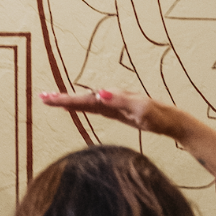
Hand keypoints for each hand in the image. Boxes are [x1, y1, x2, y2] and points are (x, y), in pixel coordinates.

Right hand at [40, 89, 188, 138]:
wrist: (173, 122)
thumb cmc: (159, 116)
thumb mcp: (141, 109)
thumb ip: (121, 101)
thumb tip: (100, 93)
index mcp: (114, 96)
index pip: (86, 98)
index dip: (67, 99)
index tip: (49, 99)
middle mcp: (112, 98)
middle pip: (82, 98)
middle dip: (62, 98)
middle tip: (42, 98)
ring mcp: (114, 105)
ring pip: (86, 102)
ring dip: (69, 101)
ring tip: (50, 100)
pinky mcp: (117, 113)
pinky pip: (94, 109)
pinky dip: (81, 107)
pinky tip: (73, 108)